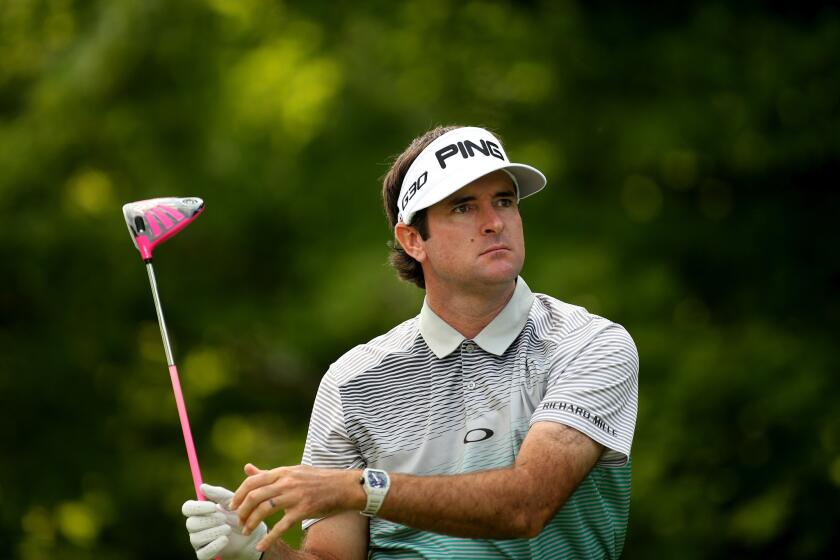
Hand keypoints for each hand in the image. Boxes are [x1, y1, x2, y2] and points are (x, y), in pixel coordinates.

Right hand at [182, 483, 266, 559]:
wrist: (251, 535)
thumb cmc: (239, 515)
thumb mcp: (232, 501)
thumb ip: (218, 494)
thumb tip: (202, 487)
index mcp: (199, 512)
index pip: (187, 508)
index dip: (197, 507)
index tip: (213, 506)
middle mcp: (196, 526)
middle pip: (191, 524)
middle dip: (208, 521)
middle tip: (223, 518)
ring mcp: (199, 542)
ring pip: (196, 538)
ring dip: (213, 532)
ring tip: (228, 529)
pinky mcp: (204, 555)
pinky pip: (202, 553)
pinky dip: (214, 546)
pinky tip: (225, 539)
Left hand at [229, 463, 361, 552]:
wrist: (344, 486)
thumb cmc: (318, 479)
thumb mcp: (293, 471)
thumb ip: (269, 473)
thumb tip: (247, 468)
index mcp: (282, 472)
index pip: (252, 481)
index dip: (238, 494)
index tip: (232, 506)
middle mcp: (286, 482)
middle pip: (254, 496)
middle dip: (242, 511)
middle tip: (238, 521)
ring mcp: (295, 496)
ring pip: (264, 509)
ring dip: (251, 523)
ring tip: (246, 531)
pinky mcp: (303, 510)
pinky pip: (281, 526)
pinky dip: (269, 537)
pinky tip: (261, 545)